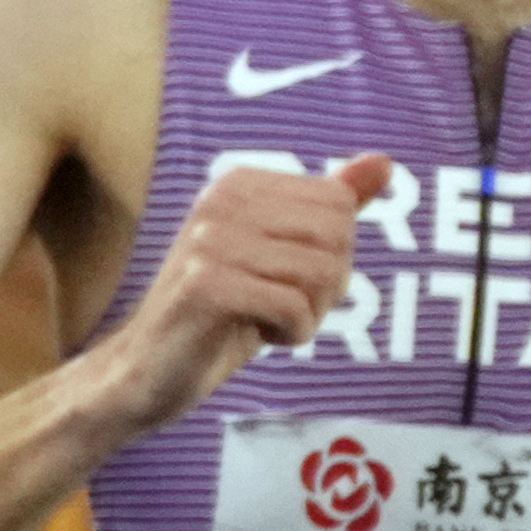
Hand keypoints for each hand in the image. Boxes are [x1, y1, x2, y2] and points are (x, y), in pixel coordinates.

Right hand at [79, 149, 389, 439]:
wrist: (147, 370)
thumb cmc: (222, 313)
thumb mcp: (282, 255)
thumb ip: (331, 207)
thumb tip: (384, 161)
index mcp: (238, 183)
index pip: (339, 206)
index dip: (329, 254)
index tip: (282, 277)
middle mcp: (219, 200)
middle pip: (337, 236)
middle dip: (325, 286)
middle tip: (277, 304)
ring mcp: (208, 241)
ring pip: (322, 273)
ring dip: (307, 314)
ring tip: (260, 318)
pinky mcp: (205, 285)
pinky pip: (295, 308)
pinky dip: (291, 334)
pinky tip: (253, 335)